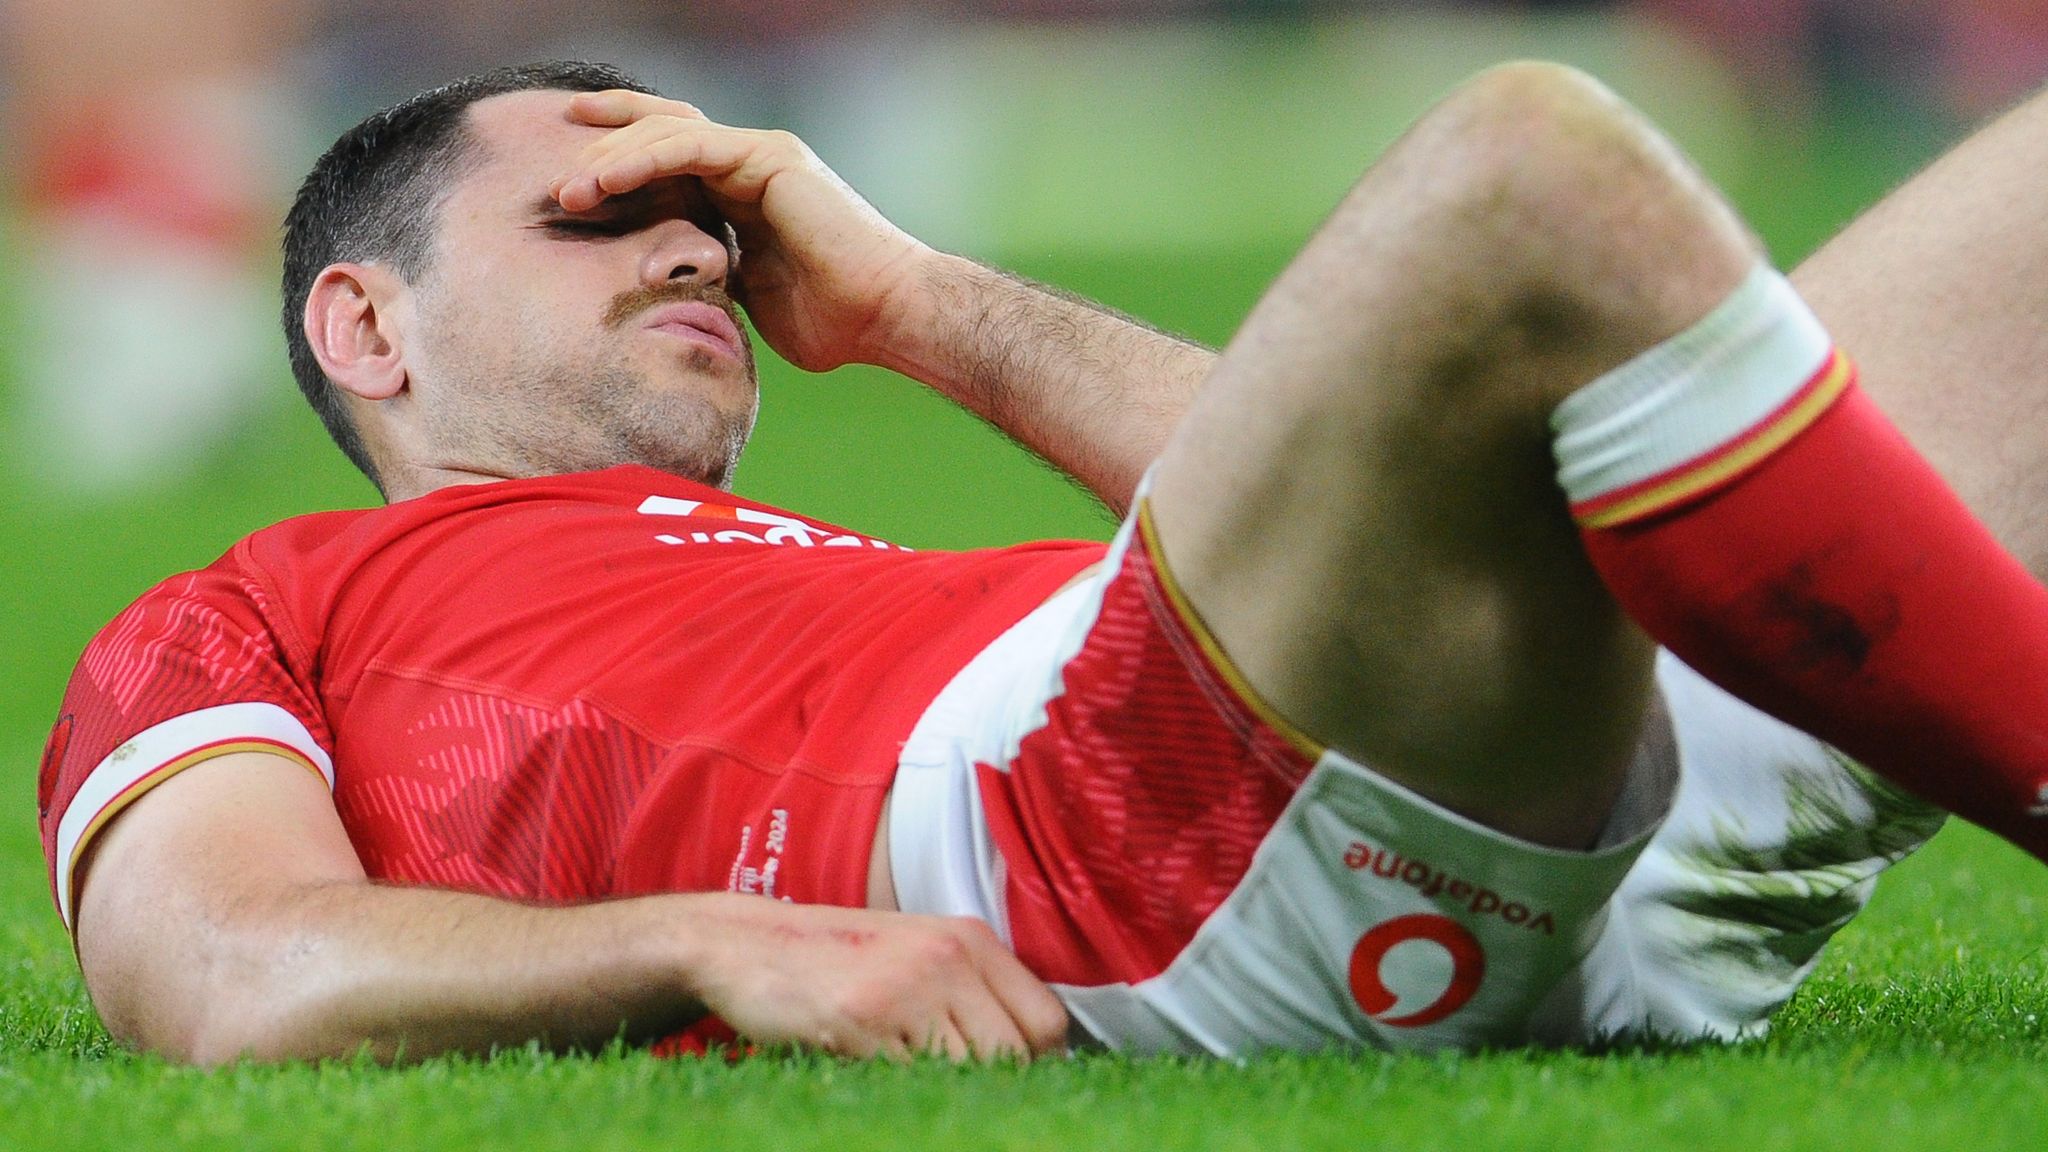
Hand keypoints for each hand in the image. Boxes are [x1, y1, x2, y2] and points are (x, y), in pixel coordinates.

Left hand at [552, 90, 932, 373]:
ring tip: (568, 190)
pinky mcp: (770, 157)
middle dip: (600, 148)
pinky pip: (691, 146)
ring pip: (667, 133)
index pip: (668, 161)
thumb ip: (713, 281)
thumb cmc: (835, 323)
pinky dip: (644, 158)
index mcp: (745, 192)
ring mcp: (761, 155)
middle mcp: (752, 162)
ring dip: (611, 158)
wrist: (886, 317)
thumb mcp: (750, 300)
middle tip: (553, 182)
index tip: (568, 183)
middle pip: (659, 132)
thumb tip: (668, 296)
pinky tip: (606, 179)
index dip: (617, 163)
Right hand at [687, 895, 1068, 1062]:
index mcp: (969, 939)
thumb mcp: (918, 951)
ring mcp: (903, 989)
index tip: (1015, 1083)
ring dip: (947, 1090)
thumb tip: (1034, 1058)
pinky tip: (875, 1071)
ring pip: (965, 1074)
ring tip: (913, 1076)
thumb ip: (974, 991)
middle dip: (994, 1086)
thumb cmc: (841, 957)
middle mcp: (945, 958)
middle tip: (959, 1092)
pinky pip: (910, 1082)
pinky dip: (902, 1091)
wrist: (746, 942)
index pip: (1046, 1021)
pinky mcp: (859, 1022)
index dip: (1038, 1064)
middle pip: (1012, 1056)